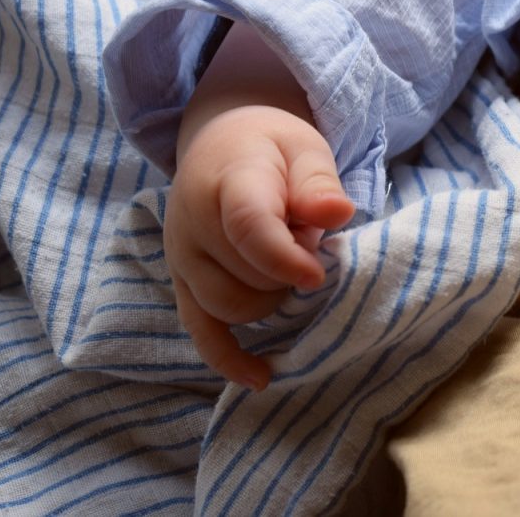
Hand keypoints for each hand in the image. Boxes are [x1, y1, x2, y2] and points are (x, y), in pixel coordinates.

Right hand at [165, 104, 354, 390]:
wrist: (222, 142)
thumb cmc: (272, 147)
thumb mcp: (304, 148)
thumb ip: (318, 182)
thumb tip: (338, 212)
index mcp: (227, 182)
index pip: (249, 228)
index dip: (286, 258)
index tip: (317, 273)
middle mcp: (193, 224)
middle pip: (248, 276)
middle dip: (289, 272)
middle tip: (307, 238)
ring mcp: (182, 258)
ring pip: (230, 308)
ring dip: (272, 299)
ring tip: (288, 263)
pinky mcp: (183, 284)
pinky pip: (200, 330)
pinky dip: (228, 357)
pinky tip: (260, 377)